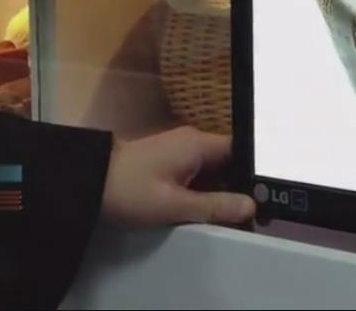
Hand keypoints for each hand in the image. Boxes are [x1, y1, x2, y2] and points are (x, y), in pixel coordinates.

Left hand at [101, 126, 254, 227]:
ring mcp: (180, 149)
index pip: (241, 150)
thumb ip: (214, 206)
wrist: (88, 181)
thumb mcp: (174, 205)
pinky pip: (199, 172)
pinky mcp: (169, 160)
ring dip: (223, 189)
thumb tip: (250, 206)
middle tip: (254, 212)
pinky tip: (211, 208)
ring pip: (214, 168)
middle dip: (241, 185)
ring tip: (236, 214)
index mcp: (198, 144)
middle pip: (230, 160)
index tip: (267, 194)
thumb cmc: (130, 191)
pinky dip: (206, 189)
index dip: (255, 172)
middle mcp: (193, 141)